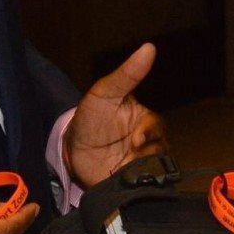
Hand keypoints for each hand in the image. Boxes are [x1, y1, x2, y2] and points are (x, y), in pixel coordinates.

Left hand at [64, 43, 167, 187]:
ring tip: (121, 170)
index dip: (149, 134)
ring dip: (140, 170)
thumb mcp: (104, 92)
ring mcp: (141, 163)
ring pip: (156, 169)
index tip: (136, 140)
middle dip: (147, 155)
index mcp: (144, 120)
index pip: (157, 126)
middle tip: (130, 158)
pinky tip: (121, 180)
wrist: (70, 153)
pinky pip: (145, 186)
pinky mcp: (133, 182)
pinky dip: (135, 184)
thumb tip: (149, 47)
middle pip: (162, 150)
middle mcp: (148, 142)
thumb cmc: (90, 118)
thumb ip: (127, 74)